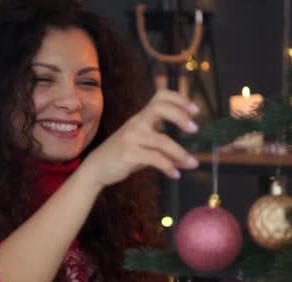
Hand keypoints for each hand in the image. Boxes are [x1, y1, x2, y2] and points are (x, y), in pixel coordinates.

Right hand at [80, 89, 199, 187]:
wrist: (96, 168)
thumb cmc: (123, 156)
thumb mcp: (143, 146)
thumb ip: (163, 147)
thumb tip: (189, 161)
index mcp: (141, 117)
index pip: (160, 97)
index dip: (179, 99)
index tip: (195, 110)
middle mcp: (136, 123)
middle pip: (161, 108)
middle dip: (180, 116)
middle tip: (194, 129)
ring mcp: (131, 137)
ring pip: (162, 141)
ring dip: (181, 153)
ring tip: (193, 164)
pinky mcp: (128, 153)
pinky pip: (155, 159)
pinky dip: (169, 167)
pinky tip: (175, 175)